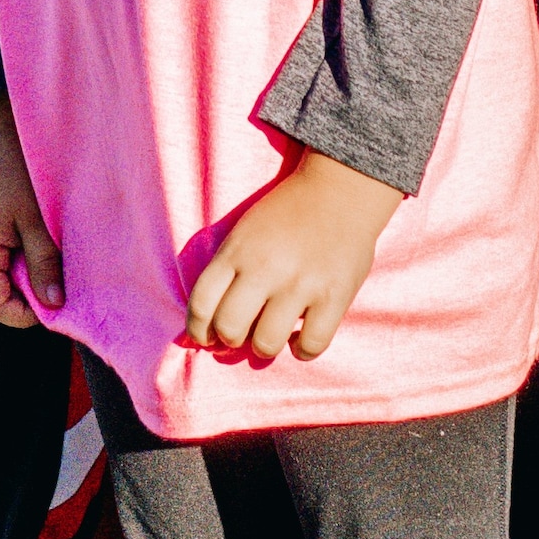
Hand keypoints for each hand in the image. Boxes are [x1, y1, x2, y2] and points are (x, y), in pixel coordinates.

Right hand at [0, 102, 65, 329]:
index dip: (23, 314)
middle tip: (47, 288)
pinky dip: (1, 272)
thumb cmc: (24, 170)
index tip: (54, 303)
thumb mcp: (41, 221)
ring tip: (37, 269)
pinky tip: (24, 253)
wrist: (3, 128)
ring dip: (8, 289)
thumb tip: (53, 306)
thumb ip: (44, 266)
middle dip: (15, 305)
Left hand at [183, 148, 400, 362]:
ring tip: (273, 334)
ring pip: (266, 343)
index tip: (207, 337)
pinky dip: (302, 349)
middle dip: (231, 339)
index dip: (198, 330)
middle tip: (243, 333)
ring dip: (265, 347)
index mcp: (237, 251)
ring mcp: (300, 284)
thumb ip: (226, 272)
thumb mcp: (244, 232)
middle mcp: (265, 268)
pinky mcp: (334, 297)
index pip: (200, 304)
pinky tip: (301, 334)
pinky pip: (310, 346)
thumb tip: (208, 326)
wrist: (340, 189)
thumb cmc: (287, 214)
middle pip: (229, 329)